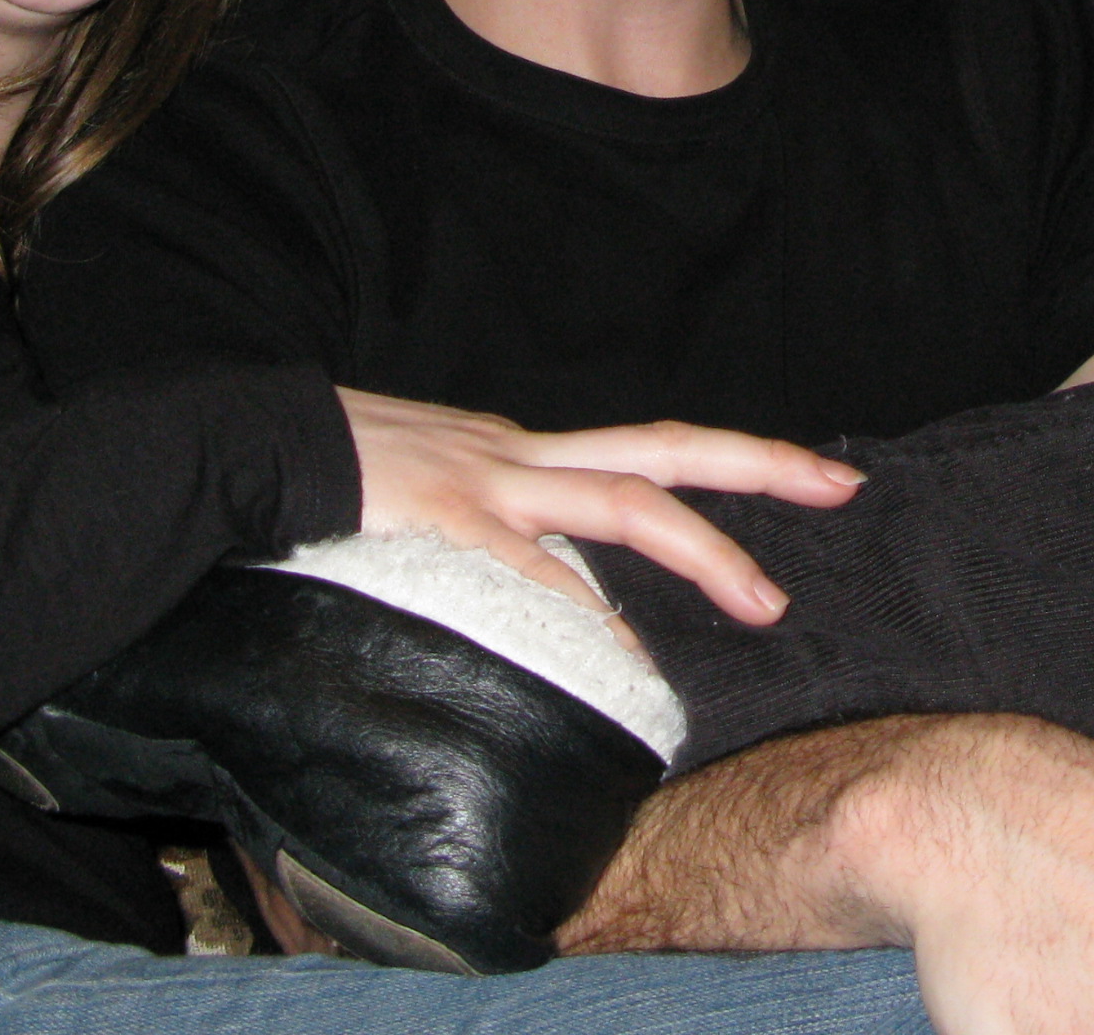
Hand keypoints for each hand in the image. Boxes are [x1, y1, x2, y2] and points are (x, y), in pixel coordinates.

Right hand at [335, 387, 860, 629]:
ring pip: (623, 501)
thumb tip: (542, 573)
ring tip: (767, 600)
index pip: (647, 450)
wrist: (250, 441)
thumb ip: (492, 518)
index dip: (734, 459)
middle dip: (761, 465)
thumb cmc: (331, 467)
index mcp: (523, 450)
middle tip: (842, 486)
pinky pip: (530, 570)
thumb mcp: (434, 479)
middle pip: (665, 449)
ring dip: (704, 550)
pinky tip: (625, 652)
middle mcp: (521, 454)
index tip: (813, 474)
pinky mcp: (445, 520)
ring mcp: (489, 483)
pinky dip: (583, 609)